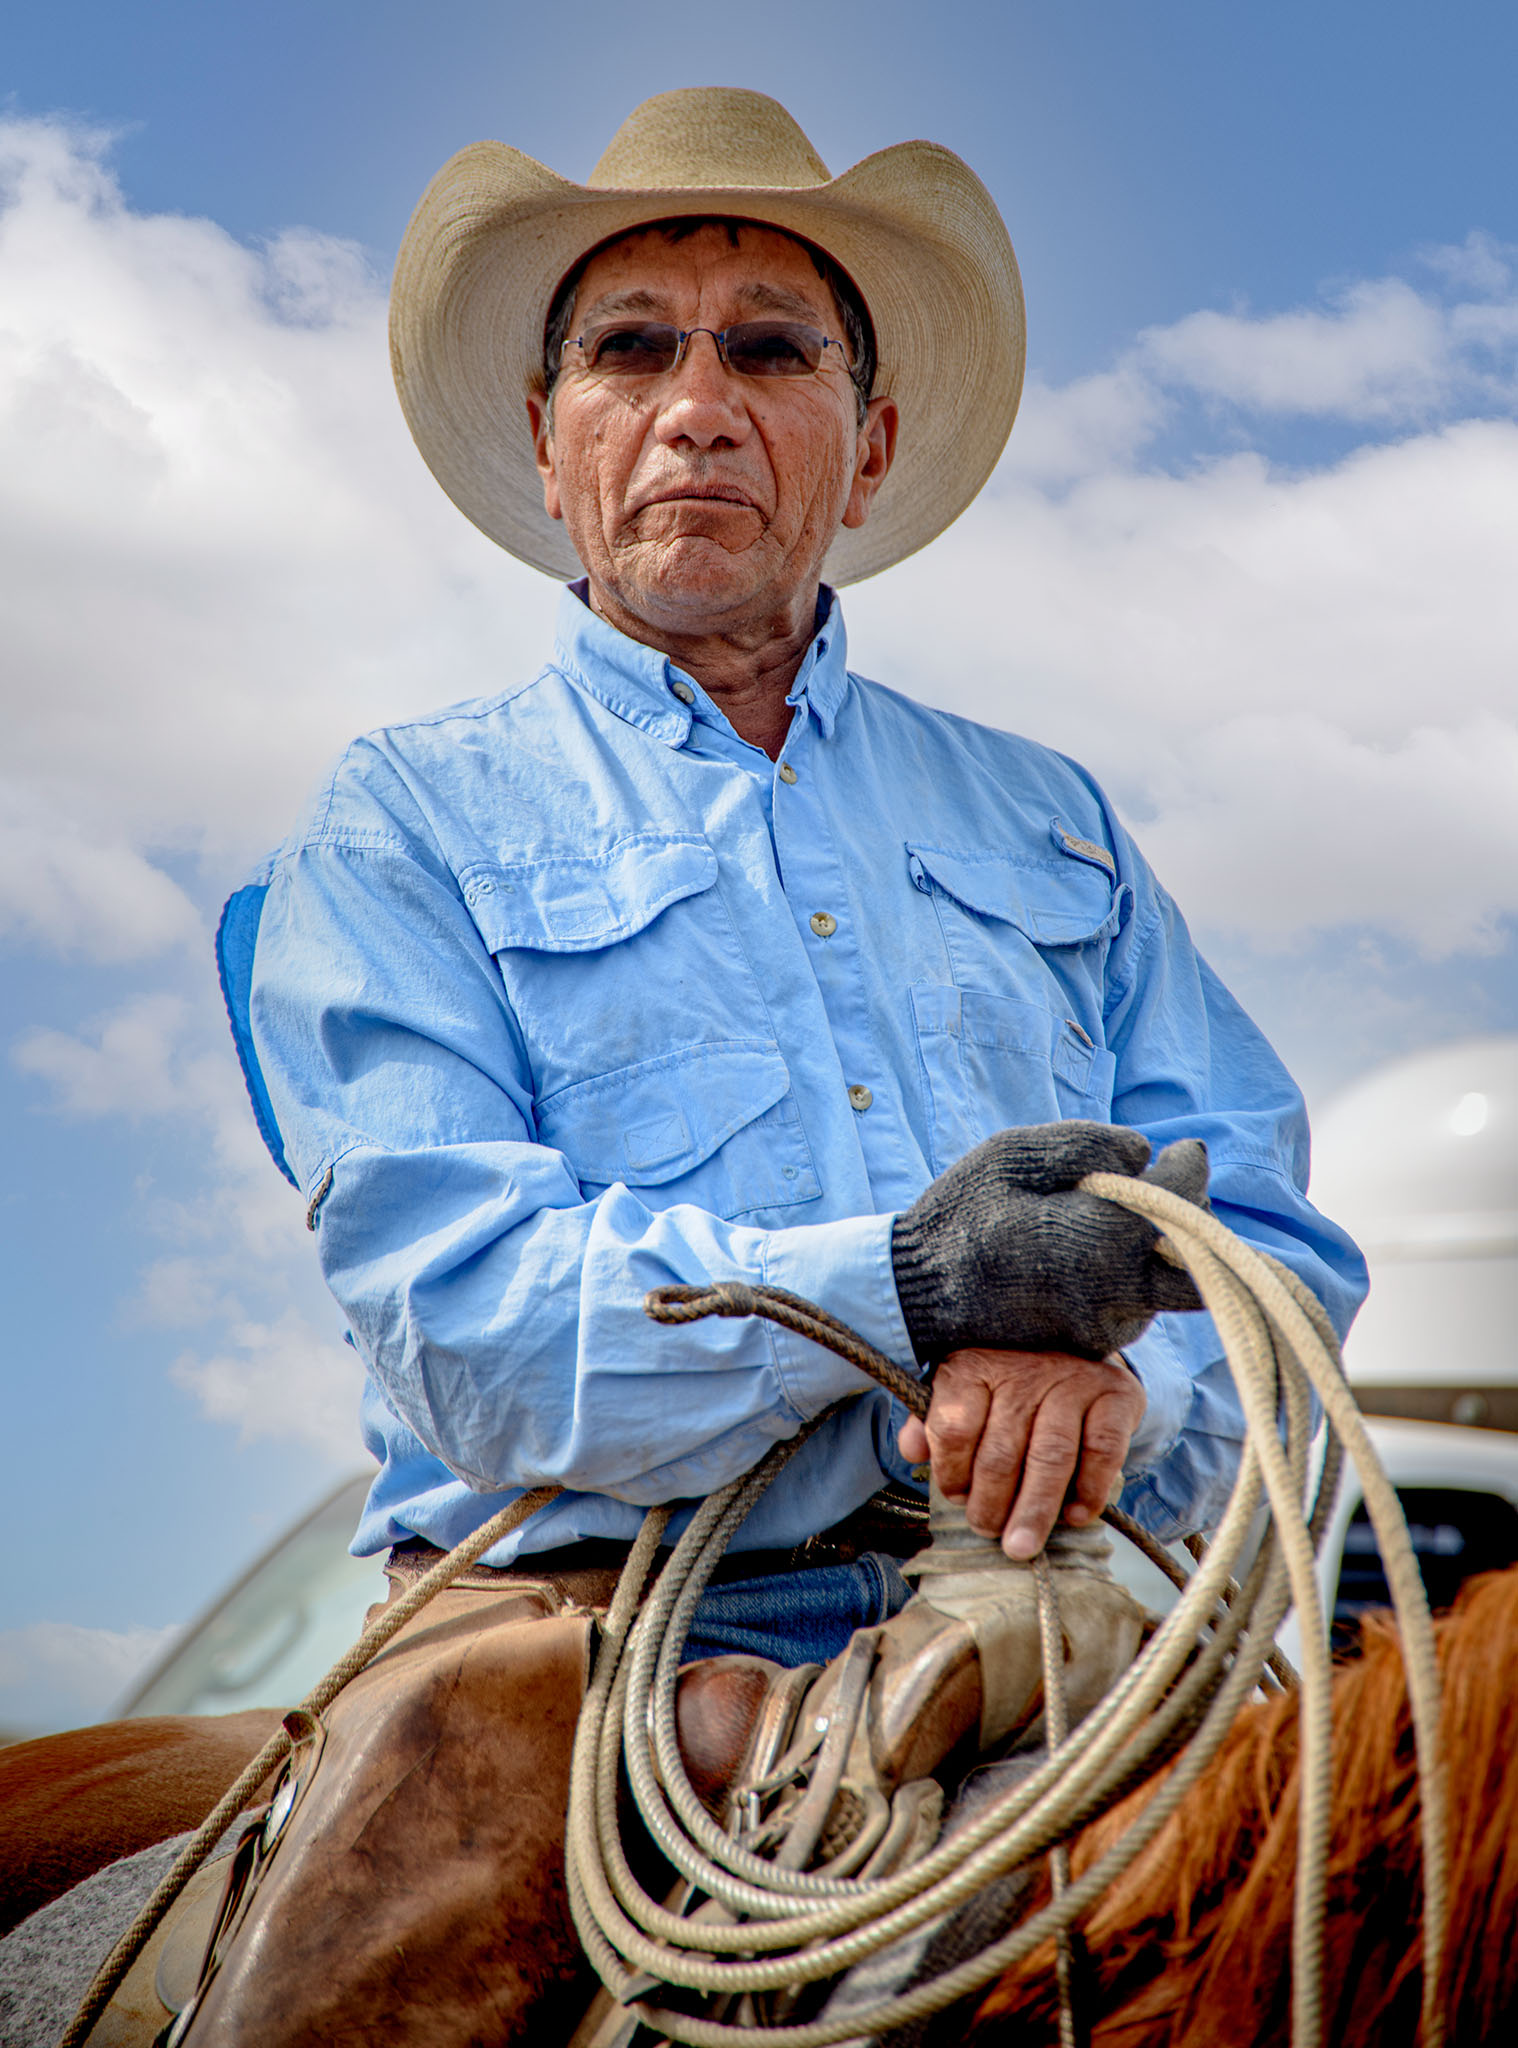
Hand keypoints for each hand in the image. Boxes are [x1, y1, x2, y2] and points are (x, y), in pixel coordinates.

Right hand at [891, 1122, 1208, 1362]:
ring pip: (1169, 1283)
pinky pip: (1139, 1303)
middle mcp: (1114, 1296)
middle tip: (1166, 1187)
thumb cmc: (963, 1215)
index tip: (1182, 1149)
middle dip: (1193, 1216)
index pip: (1180, 1200)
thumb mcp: (1013, 1154)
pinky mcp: (1096, 1347)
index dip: (1189, 1167)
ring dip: (1159, 1245)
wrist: (918, 1294)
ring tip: (1114, 1216)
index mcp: (1098, 1241)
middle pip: (1197, 1258)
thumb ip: (1087, 1143)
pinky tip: (1093, 1249)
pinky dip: (1132, 1272)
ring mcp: (1107, 1329)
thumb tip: (1146, 1152)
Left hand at [896, 1346, 1146, 1559]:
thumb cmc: (1009, 1382)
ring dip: (1034, 1509)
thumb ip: (932, 1421)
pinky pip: (1102, 1450)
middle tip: (987, 1532)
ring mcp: (1072, 1380)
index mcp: (975, 1366)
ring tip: (1020, 1546)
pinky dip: (1090, 1490)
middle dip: (991, 1504)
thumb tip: (910, 1451)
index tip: (956, 1497)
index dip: (952, 1472)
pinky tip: (1075, 1516)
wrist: (1078, 1345)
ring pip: (1050, 1457)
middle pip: (1001, 1451)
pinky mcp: (1115, 1395)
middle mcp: (1023, 1370)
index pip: (954, 1427)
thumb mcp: (964, 1389)